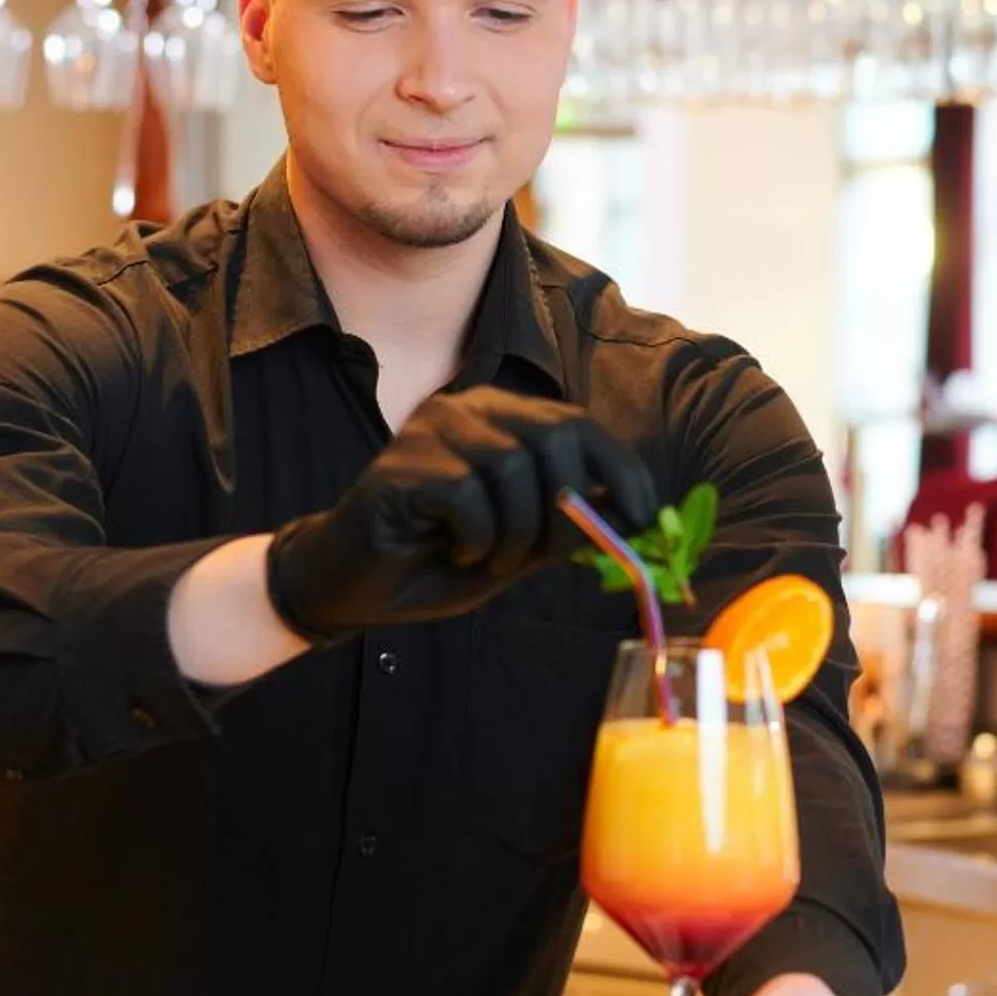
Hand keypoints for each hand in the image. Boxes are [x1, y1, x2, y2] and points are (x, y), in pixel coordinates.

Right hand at [264, 388, 657, 643]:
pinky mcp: (401, 463)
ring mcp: (430, 429)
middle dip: (567, 510)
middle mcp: (469, 409)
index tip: (643, 518)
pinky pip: (468, 495)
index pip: (580, 424)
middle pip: (555, 437)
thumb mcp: (522, 547)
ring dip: (515, 534)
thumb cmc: (440, 561)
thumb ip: (569, 526)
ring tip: (488, 558)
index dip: (621, 469)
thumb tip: (634, 520)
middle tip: (542, 559)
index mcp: (502, 418)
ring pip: (514, 468)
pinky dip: (476, 538)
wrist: (353, 586)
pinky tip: (454, 550)